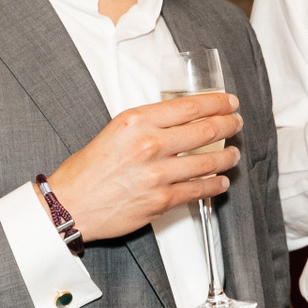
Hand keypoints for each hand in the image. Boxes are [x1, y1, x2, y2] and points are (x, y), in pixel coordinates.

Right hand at [46, 93, 242, 240]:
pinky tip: (220, 181)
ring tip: (233, 154)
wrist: (70, 205)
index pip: (190, 106)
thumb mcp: (116, 130)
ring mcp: (158, 174)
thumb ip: (148, 123)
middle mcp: (150, 144)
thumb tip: (181, 119)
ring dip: (227, 156)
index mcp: (138, 121)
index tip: (229, 102)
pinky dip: (215, 184)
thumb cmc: (88, 170)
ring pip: (208, 161)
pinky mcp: (161, 199)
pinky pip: (199, 190)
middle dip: (228, 125)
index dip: (217, 102)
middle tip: (236, 123)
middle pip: (206, 130)